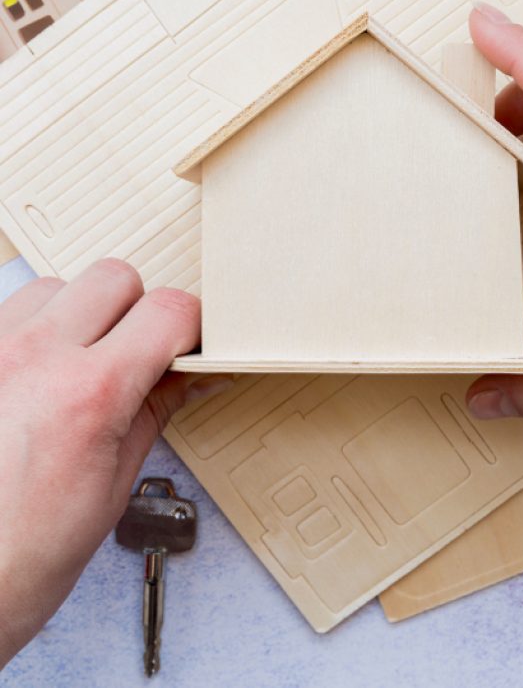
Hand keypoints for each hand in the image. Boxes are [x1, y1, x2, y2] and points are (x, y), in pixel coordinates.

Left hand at [0, 260, 206, 665]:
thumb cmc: (23, 554)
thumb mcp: (116, 481)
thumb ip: (158, 408)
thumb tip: (193, 375)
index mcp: (88, 394)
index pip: (169, 310)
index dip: (191, 327)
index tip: (189, 345)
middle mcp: (32, 357)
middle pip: (115, 277)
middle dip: (138, 311)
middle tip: (136, 355)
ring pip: (58, 284)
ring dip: (79, 313)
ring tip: (78, 363)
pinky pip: (10, 311)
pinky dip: (34, 330)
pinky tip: (38, 375)